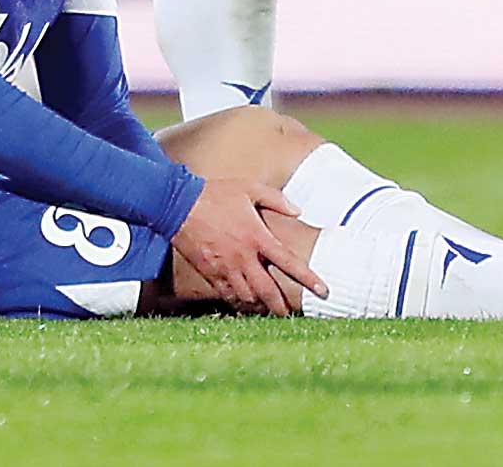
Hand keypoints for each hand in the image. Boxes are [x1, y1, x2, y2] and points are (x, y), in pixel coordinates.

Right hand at [170, 178, 322, 316]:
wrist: (179, 205)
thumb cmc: (217, 194)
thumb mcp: (250, 189)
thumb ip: (277, 200)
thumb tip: (298, 210)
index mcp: (257, 237)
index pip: (289, 263)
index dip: (309, 279)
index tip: (323, 291)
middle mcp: (244, 257)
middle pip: (269, 291)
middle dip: (282, 307)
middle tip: (291, 314)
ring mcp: (226, 268)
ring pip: (249, 298)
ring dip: (261, 307)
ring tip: (270, 311)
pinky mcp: (210, 274)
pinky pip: (228, 296)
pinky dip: (240, 304)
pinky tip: (246, 306)